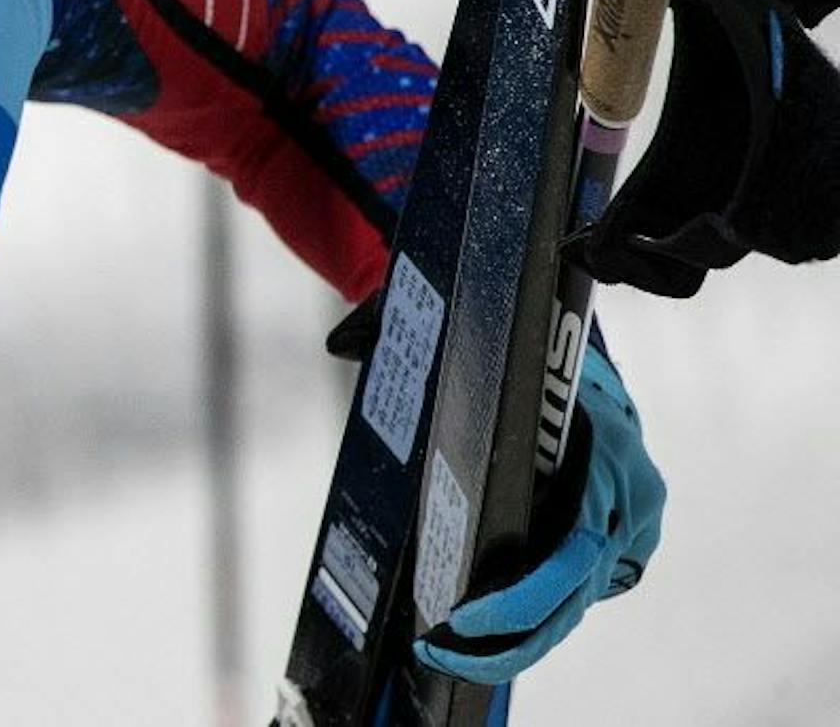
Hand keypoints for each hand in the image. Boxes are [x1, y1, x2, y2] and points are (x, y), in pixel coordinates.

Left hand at [410, 347, 663, 685]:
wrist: (581, 343)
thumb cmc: (532, 354)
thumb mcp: (507, 372)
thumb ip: (462, 402)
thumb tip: (363, 376)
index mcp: (608, 467)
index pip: (568, 559)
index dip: (515, 600)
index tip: (462, 618)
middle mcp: (630, 504)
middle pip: (573, 598)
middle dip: (507, 640)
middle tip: (440, 650)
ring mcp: (634, 524)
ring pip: (578, 601)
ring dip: (518, 637)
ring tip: (455, 653)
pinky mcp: (626, 537)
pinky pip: (581, 585)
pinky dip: (539, 613)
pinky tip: (491, 634)